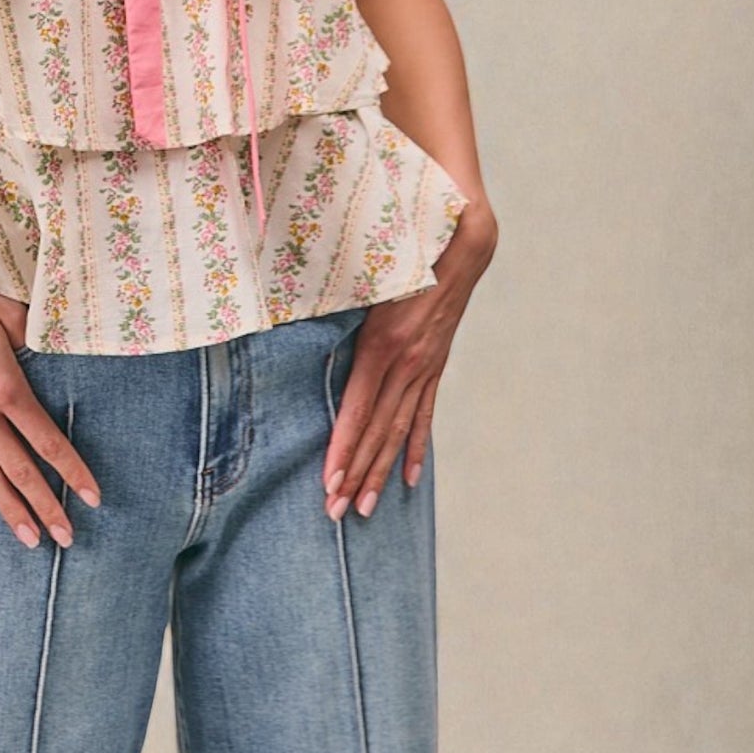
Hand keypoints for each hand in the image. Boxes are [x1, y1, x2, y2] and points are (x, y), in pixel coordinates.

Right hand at [0, 262, 103, 548]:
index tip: (92, 497)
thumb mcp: (10, 314)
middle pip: (20, 469)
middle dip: (46, 505)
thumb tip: (59, 347)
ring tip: (29, 539)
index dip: (72, 471)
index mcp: (6, 388)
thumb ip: (36, 338)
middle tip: (67, 538)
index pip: (47, 440)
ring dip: (9, 509)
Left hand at [321, 207, 497, 520]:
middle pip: (377, 430)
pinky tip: (412, 479)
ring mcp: (425, 367)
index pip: (358, 408)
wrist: (460, 240)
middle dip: (355, 472)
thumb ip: (338, 295)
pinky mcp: (436, 365)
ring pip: (400, 430)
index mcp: (384, 343)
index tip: (328, 481)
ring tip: (365, 507)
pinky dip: (417, 447)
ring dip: (381, 470)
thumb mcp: (368, 273)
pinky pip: (425, 413)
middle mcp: (407, 363)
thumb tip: (293, 306)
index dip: (343, 447)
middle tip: (335, 512)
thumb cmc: (403, 250)